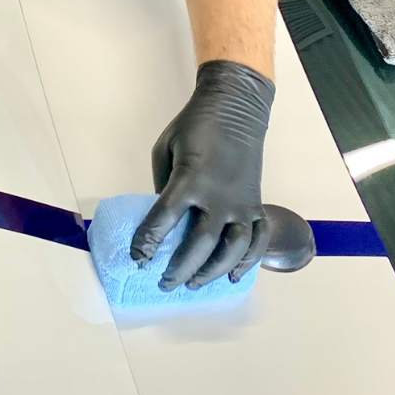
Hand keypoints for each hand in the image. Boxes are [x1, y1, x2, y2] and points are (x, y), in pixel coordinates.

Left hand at [130, 60, 273, 289]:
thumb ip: (163, 187)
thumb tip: (163, 221)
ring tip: (194, 284)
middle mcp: (218, 197)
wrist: (237, 109)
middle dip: (179, 270)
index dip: (147, 244)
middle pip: (199, 245)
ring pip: (232, 250)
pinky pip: (257, 239)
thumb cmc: (194, 127)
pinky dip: (249, 262)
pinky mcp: (256, 204)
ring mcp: (241, 203)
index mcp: (189, 180)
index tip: (137, 260)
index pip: (163, 220)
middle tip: (163, 283)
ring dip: (213, 272)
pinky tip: (234, 277)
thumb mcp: (165, 150)